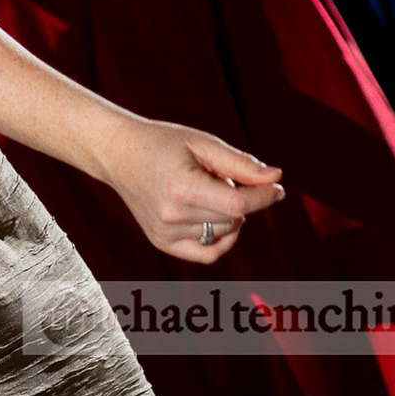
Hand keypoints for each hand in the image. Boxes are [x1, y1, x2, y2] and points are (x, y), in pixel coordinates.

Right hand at [102, 117, 283, 262]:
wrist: (117, 152)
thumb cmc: (163, 142)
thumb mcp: (202, 142)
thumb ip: (241, 163)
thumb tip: (276, 178)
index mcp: (182, 187)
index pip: (238, 205)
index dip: (263, 196)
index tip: (277, 186)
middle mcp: (171, 215)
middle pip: (233, 219)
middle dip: (240, 197)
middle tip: (217, 174)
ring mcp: (164, 232)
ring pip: (224, 233)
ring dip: (227, 213)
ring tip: (204, 188)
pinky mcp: (161, 242)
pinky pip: (207, 253)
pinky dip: (221, 240)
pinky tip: (216, 220)